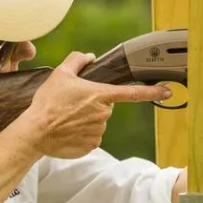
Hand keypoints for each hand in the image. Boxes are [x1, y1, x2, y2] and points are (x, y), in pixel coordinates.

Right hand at [17, 52, 172, 157]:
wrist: (35, 131)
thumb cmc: (47, 102)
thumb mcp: (60, 74)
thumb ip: (77, 61)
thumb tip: (89, 57)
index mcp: (100, 95)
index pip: (132, 93)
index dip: (152, 92)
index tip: (167, 92)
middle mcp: (103, 114)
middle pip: (106, 107)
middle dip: (93, 105)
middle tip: (72, 106)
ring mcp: (99, 132)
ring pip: (98, 123)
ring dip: (86, 120)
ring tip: (66, 119)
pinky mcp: (91, 146)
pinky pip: (91, 138)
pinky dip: (81, 134)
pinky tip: (67, 131)